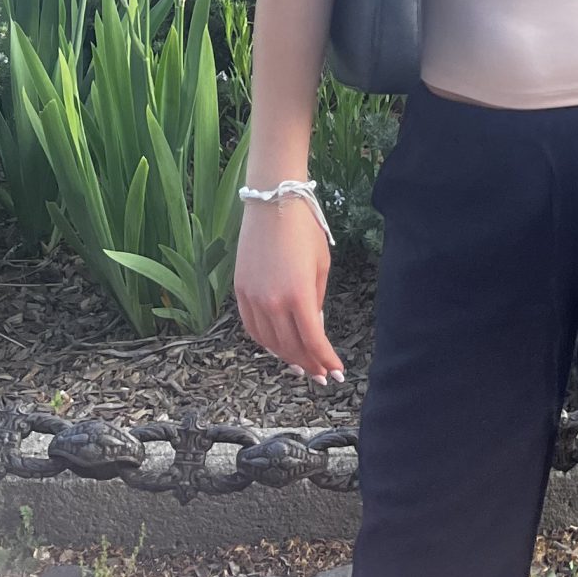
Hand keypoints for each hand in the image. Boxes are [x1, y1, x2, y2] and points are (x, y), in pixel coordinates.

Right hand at [235, 198, 343, 383]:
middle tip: (322, 375)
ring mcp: (253, 298)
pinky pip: (253, 328)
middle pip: (292, 347)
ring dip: (287, 357)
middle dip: (309, 363)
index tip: (336, 372)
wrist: (273, 201)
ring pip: (269, 342)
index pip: (314, 341)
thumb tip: (314, 325)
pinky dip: (265, 341)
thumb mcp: (321, 266)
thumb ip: (316, 300)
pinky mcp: (240, 291)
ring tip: (301, 365)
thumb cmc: (304, 230)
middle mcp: (273, 303)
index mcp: (299, 296)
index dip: (326, 360)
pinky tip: (277, 346)